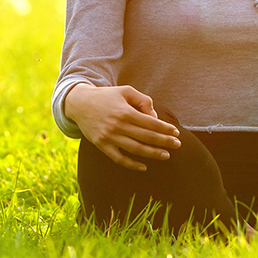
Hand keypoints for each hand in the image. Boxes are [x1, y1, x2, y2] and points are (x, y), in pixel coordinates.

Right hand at [64, 83, 180, 170]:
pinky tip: (144, 166)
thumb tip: (155, 118)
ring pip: (135, 149)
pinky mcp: (102, 146)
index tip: (176, 132)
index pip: (151, 123)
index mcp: (125, 112)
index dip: (165, 129)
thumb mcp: (126, 91)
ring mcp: (109, 137)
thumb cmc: (107, 96)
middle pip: (146, 137)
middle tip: (178, 145)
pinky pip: (119, 159)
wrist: (80, 104)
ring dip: (152, 153)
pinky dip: (132, 165)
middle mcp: (118, 126)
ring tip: (166, 155)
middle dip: (164, 142)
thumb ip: (143, 101)